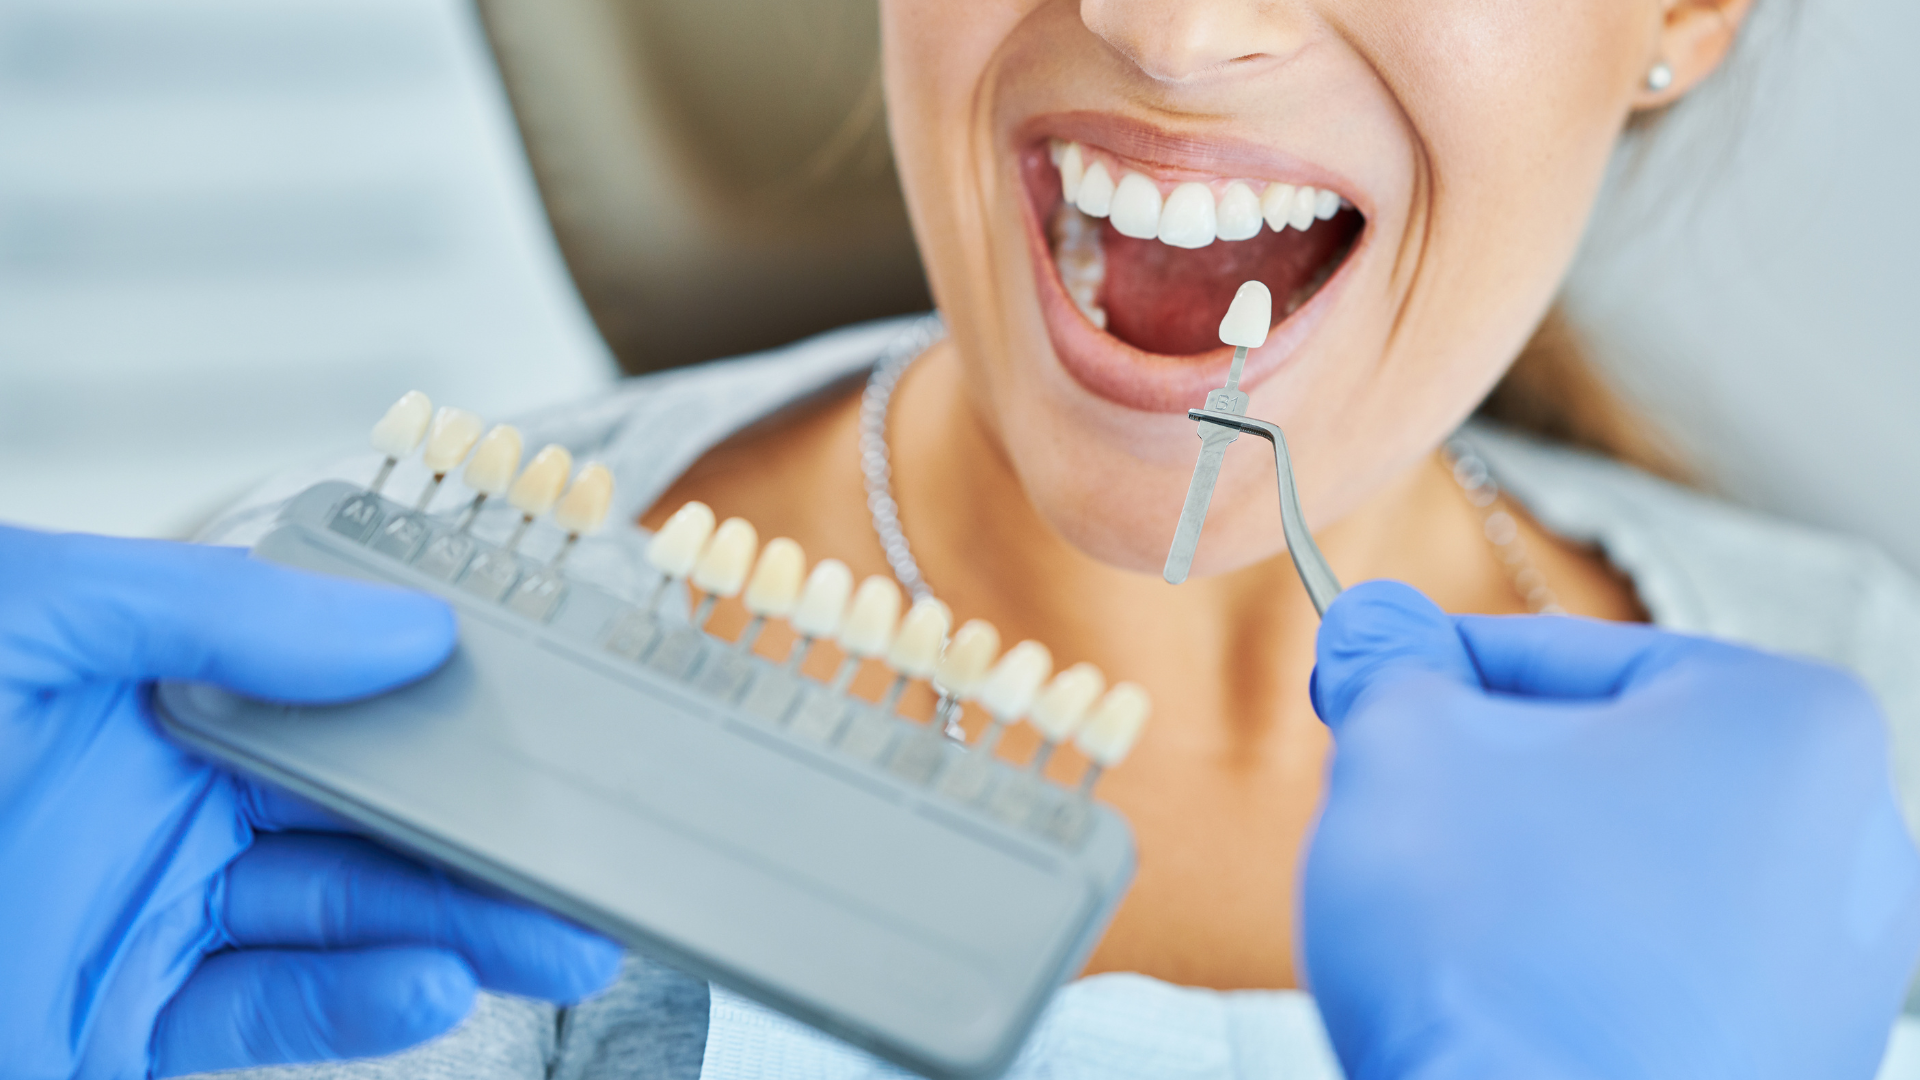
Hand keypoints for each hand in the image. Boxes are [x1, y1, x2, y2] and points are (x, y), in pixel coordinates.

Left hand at [0, 526, 622, 1079]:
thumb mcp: (26, 620)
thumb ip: (215, 612)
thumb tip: (400, 625)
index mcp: (131, 680)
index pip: (324, 678)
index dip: (437, 690)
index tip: (544, 701)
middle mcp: (146, 796)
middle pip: (353, 806)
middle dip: (478, 824)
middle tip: (590, 838)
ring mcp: (134, 920)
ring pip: (339, 915)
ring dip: (458, 919)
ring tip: (559, 926)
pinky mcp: (110, 1032)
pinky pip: (266, 1015)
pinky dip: (362, 1002)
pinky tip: (436, 977)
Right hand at [1301, 580, 1919, 1079]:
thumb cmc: (1488, 943)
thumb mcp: (1399, 750)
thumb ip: (1387, 668)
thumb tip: (1369, 627)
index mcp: (1789, 720)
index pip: (1565, 654)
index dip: (1435, 669)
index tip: (1361, 685)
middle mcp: (1856, 836)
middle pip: (1611, 762)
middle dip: (1490, 777)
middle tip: (1393, 801)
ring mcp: (1842, 969)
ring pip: (1633, 868)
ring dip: (1529, 869)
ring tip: (1443, 915)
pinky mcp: (1795, 1065)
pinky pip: (1658, 970)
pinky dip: (1574, 963)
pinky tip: (1500, 995)